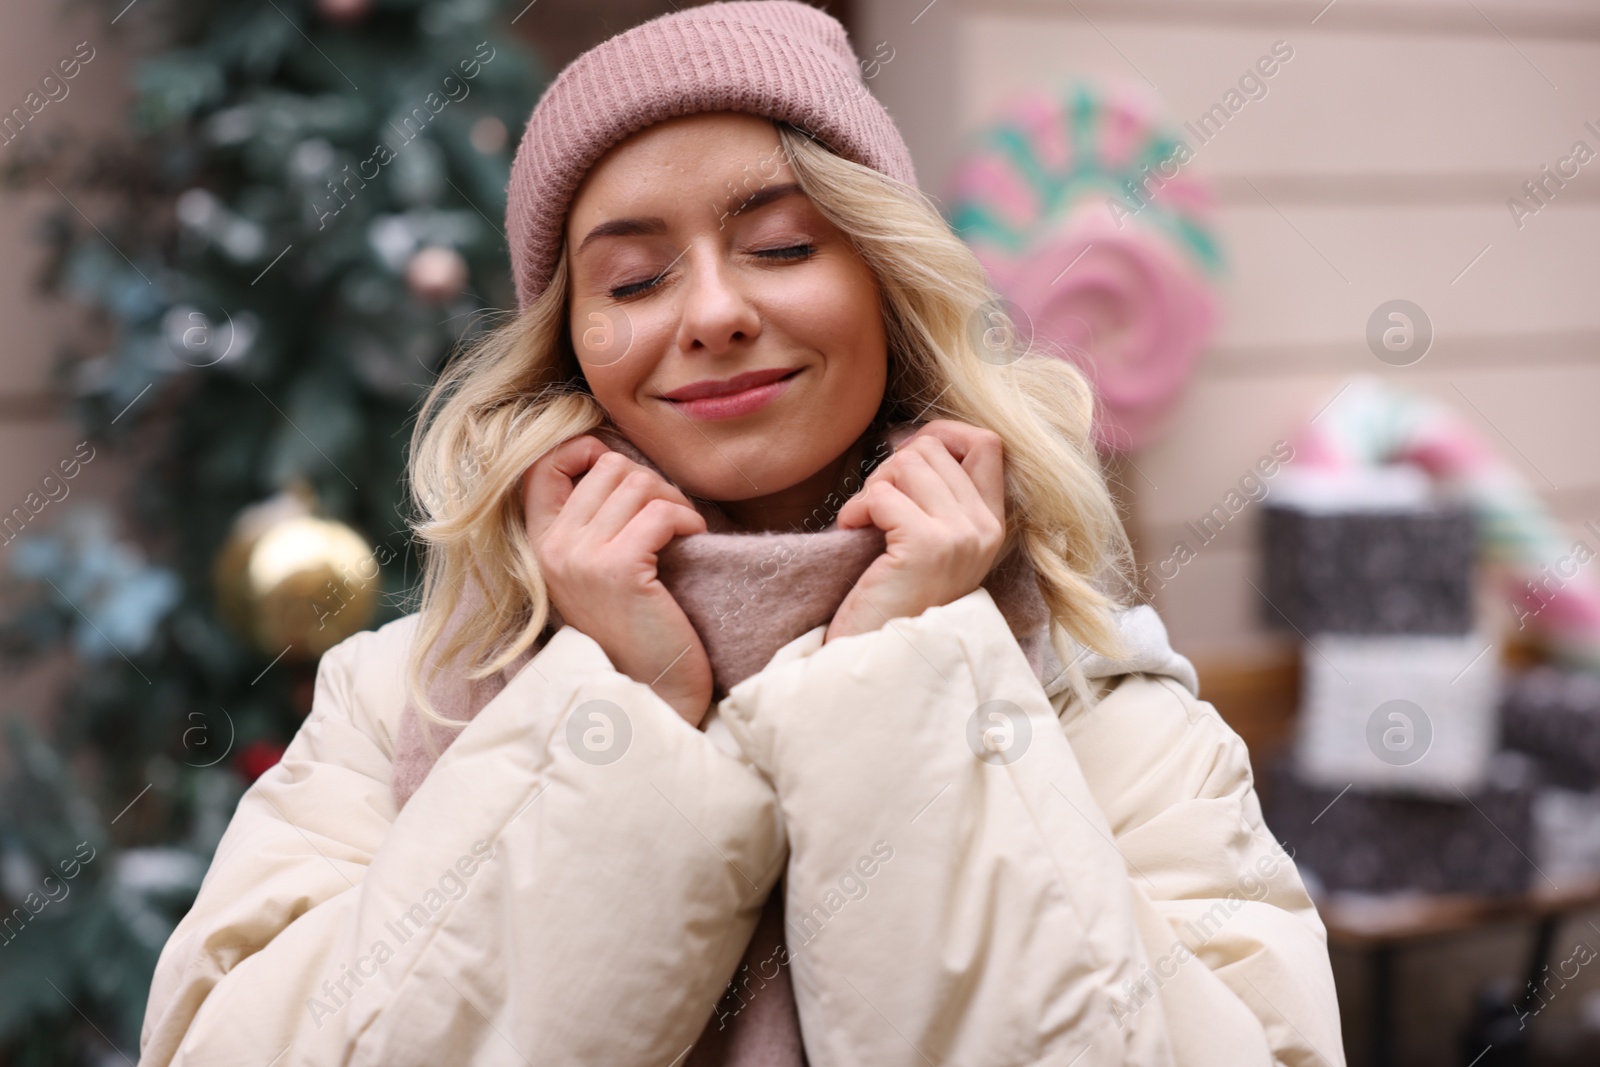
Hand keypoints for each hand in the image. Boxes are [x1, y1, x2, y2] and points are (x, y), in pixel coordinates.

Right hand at [524, 435, 714, 726]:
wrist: (652, 692)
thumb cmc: (636, 627)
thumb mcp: (596, 570)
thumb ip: (593, 521)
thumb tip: (614, 457)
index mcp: (538, 545)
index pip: (541, 464)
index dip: (587, 452)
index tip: (627, 478)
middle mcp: (551, 548)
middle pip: (607, 465)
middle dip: (650, 481)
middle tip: (669, 517)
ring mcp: (581, 559)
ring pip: (637, 481)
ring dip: (673, 500)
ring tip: (681, 532)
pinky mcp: (620, 570)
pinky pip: (661, 511)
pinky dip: (687, 518)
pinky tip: (693, 540)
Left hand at [825, 420, 1005, 642]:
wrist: (883, 662)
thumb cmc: (894, 601)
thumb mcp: (930, 544)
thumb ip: (936, 497)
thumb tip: (911, 442)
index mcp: (992, 525)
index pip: (987, 443)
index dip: (940, 435)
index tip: (903, 464)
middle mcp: (984, 528)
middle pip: (934, 447)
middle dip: (891, 467)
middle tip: (875, 509)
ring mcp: (961, 537)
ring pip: (908, 462)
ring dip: (873, 486)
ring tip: (867, 523)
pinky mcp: (927, 547)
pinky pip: (882, 493)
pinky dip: (856, 508)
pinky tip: (852, 533)